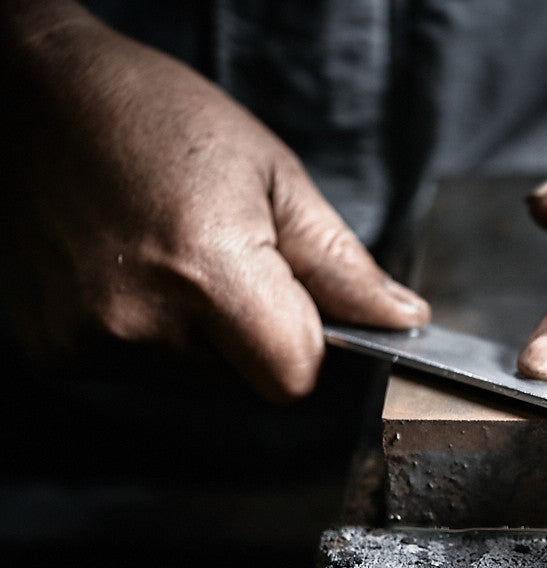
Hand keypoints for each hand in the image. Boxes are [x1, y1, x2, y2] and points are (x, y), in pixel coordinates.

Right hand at [0, 2, 428, 401]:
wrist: (32, 96)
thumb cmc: (158, 118)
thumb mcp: (273, 177)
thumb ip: (342, 264)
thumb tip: (404, 319)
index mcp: (205, 271)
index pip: (292, 378)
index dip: (310, 348)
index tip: (303, 308)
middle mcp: (138, 321)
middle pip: (247, 386)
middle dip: (256, 339)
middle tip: (227, 262)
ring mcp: (86, 342)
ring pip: (197, 383)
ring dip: (203, 339)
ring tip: (173, 258)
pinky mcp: (54, 350)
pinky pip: (140, 371)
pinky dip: (150, 336)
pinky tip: (132, 273)